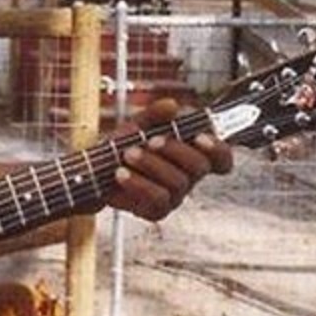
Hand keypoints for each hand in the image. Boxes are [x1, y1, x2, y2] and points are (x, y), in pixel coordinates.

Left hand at [106, 98, 233, 220]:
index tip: (200, 137)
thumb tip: (172, 105)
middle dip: (176, 150)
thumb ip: (154, 115)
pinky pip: (158, 200)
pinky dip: (138, 183)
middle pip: (199, 167)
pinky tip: (120, 173)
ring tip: (128, 154)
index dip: (218, 149)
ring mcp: (174, 196)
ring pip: (178, 183)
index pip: (221, 158)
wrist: (93, 170)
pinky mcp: (156, 210)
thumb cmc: (122, 146)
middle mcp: (188, 177)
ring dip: (152, 165)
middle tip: (151, 140)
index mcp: (190, 155)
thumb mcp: (137, 124)